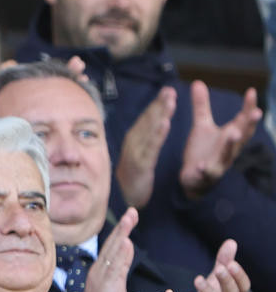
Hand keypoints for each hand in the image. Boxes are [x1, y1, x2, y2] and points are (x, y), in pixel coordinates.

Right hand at [79, 206, 136, 291]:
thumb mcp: (114, 286)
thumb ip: (120, 267)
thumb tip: (127, 249)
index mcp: (102, 271)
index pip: (113, 247)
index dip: (122, 232)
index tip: (130, 217)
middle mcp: (99, 271)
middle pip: (112, 245)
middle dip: (122, 228)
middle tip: (132, 211)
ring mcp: (102, 278)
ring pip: (113, 253)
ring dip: (122, 235)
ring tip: (130, 219)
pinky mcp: (106, 288)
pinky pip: (115, 269)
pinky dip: (121, 255)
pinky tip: (127, 243)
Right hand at [115, 85, 173, 209]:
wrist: (121, 201)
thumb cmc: (131, 179)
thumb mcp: (136, 157)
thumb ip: (142, 142)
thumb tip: (149, 127)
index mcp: (133, 142)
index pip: (146, 120)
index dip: (156, 105)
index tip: (168, 91)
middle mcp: (132, 144)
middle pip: (148, 121)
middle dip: (159, 105)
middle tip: (170, 90)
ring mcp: (135, 154)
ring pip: (149, 131)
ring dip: (160, 114)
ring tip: (170, 101)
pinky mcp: (140, 166)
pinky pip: (151, 148)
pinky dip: (158, 135)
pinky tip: (166, 124)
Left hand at [181, 82, 261, 198]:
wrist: (194, 178)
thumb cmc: (203, 150)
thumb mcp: (202, 126)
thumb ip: (202, 106)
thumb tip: (198, 82)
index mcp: (230, 135)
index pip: (243, 119)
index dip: (248, 106)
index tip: (251, 91)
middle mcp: (230, 149)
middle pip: (243, 136)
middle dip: (249, 124)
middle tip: (256, 112)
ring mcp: (220, 163)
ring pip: (228, 154)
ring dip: (231, 144)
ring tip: (234, 133)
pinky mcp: (207, 175)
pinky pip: (207, 173)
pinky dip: (205, 169)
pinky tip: (201, 166)